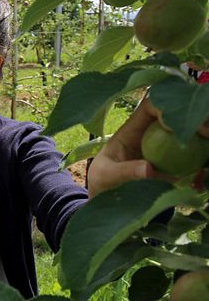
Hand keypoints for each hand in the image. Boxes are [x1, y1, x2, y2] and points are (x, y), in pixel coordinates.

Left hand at [88, 97, 208, 196]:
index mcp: (133, 129)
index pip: (151, 107)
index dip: (165, 107)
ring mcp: (166, 146)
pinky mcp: (176, 162)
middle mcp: (153, 133)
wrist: (106, 193)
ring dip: (202, 136)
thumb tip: (149, 169)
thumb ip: (125, 172)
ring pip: (189, 133)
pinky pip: (193, 155)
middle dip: (195, 117)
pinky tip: (204, 171)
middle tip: (207, 132)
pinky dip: (201, 161)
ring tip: (208, 148)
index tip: (174, 126)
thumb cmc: (102, 179)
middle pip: (177, 116)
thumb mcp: (108, 176)